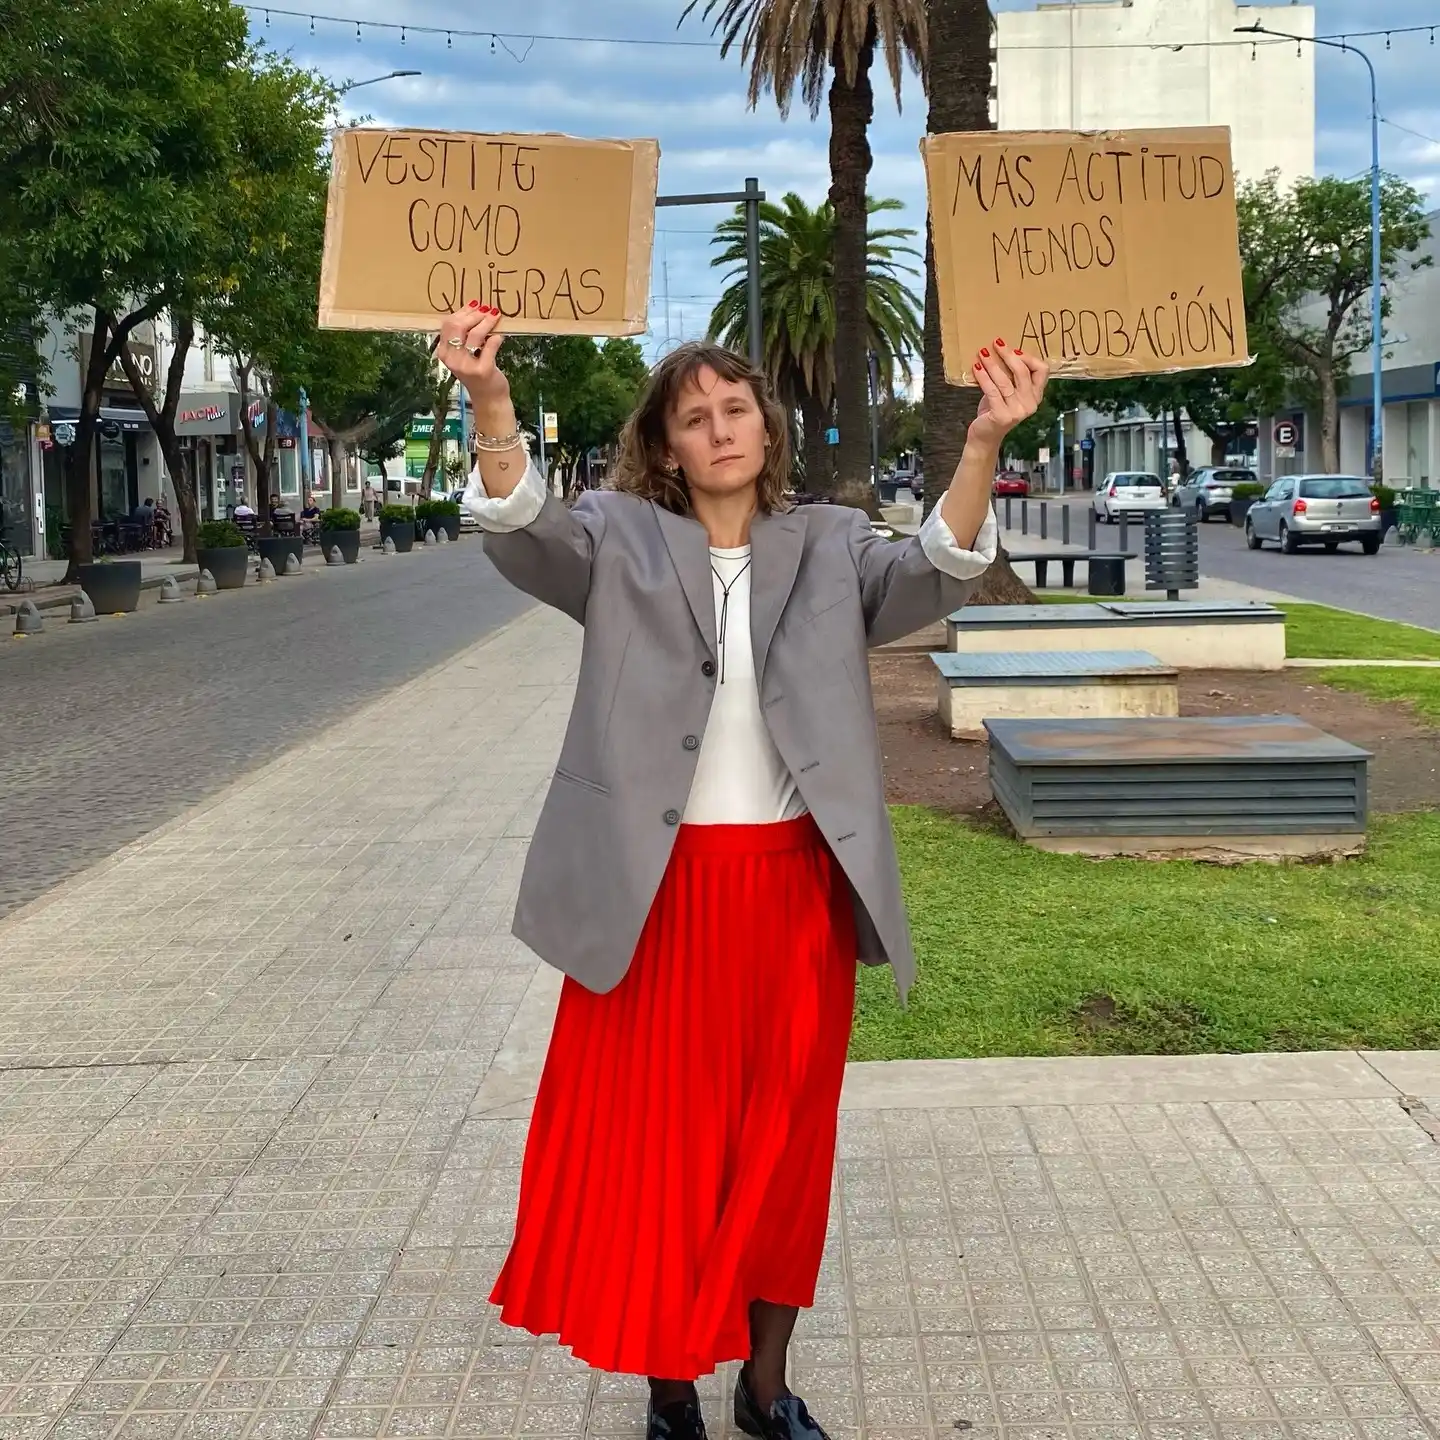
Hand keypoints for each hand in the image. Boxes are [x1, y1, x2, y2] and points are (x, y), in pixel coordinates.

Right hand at [437, 303, 510, 418]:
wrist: (488, 398)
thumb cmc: (477, 372)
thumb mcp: (464, 354)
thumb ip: (464, 335)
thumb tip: (474, 308)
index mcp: (444, 352)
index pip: (448, 324)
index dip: (462, 312)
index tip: (475, 305)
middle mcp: (452, 359)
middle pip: (458, 326)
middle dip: (475, 314)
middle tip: (488, 309)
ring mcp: (466, 366)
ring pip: (475, 334)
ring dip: (487, 321)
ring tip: (496, 315)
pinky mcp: (483, 370)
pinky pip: (491, 345)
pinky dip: (497, 337)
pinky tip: (500, 335)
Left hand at [967, 340, 1048, 452]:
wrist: (985, 437)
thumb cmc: (995, 411)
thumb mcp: (1008, 393)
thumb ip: (1012, 378)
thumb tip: (1004, 351)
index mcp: (1036, 396)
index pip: (1042, 370)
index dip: (1028, 357)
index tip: (1013, 350)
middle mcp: (1030, 404)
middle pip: (1023, 372)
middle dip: (1008, 355)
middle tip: (995, 343)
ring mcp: (1017, 411)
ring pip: (1005, 380)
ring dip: (992, 364)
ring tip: (982, 353)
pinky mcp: (1002, 416)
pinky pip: (992, 390)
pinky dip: (983, 377)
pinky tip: (976, 368)